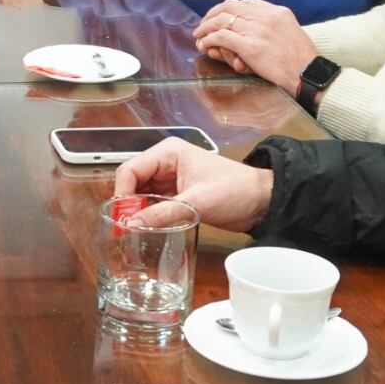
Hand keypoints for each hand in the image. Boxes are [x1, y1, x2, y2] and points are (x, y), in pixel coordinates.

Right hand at [113, 138, 272, 230]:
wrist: (263, 202)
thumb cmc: (235, 191)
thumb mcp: (197, 203)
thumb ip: (163, 213)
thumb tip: (132, 225)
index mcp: (168, 153)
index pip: (131, 169)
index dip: (122, 193)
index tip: (121, 216)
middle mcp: (165, 162)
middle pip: (133, 181)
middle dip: (128, 203)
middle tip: (126, 227)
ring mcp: (170, 178)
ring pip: (141, 194)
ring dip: (138, 211)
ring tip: (135, 230)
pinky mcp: (177, 194)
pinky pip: (154, 203)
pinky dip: (149, 215)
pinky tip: (148, 227)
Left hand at [192, 0, 318, 91]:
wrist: (308, 73)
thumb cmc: (301, 58)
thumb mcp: (290, 30)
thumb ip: (272, 24)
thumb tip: (252, 25)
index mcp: (276, 11)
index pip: (246, 2)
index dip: (228, 8)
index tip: (220, 15)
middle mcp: (266, 17)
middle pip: (230, 7)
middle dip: (212, 14)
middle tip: (204, 24)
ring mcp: (257, 31)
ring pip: (222, 21)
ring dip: (206, 27)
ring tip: (199, 35)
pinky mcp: (250, 46)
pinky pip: (221, 37)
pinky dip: (209, 39)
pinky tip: (204, 45)